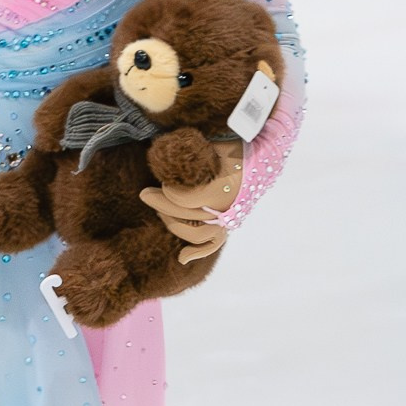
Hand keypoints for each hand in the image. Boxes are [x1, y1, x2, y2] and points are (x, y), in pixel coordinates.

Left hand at [140, 139, 243, 265]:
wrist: (260, 156)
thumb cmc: (233, 148)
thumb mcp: (211, 148)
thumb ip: (192, 159)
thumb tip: (167, 161)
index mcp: (221, 189)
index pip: (181, 199)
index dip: (166, 190)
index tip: (163, 178)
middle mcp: (225, 209)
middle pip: (184, 215)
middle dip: (159, 204)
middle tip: (145, 193)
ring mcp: (227, 220)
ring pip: (194, 233)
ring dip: (172, 223)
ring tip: (160, 211)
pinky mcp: (228, 225)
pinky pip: (213, 244)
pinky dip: (197, 252)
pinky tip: (181, 257)